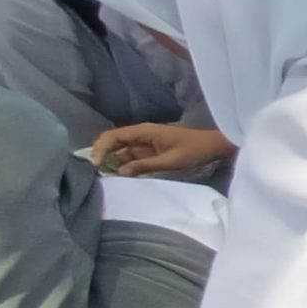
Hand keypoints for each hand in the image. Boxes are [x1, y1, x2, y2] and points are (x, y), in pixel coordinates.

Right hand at [88, 122, 232, 177]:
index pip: (113, 136)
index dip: (100, 148)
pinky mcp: (149, 151)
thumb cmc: (194, 150)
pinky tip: (117, 176)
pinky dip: (122, 165)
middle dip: (101, 155)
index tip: (95, 164)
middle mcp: (140, 134)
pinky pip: (130, 157)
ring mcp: (144, 143)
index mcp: (144, 131)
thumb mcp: (170, 161)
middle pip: (112, 142)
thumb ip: (145, 166)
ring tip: (102, 177)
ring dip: (111, 162)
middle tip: (93, 172)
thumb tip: (120, 172)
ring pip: (120, 151)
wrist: (213, 146)